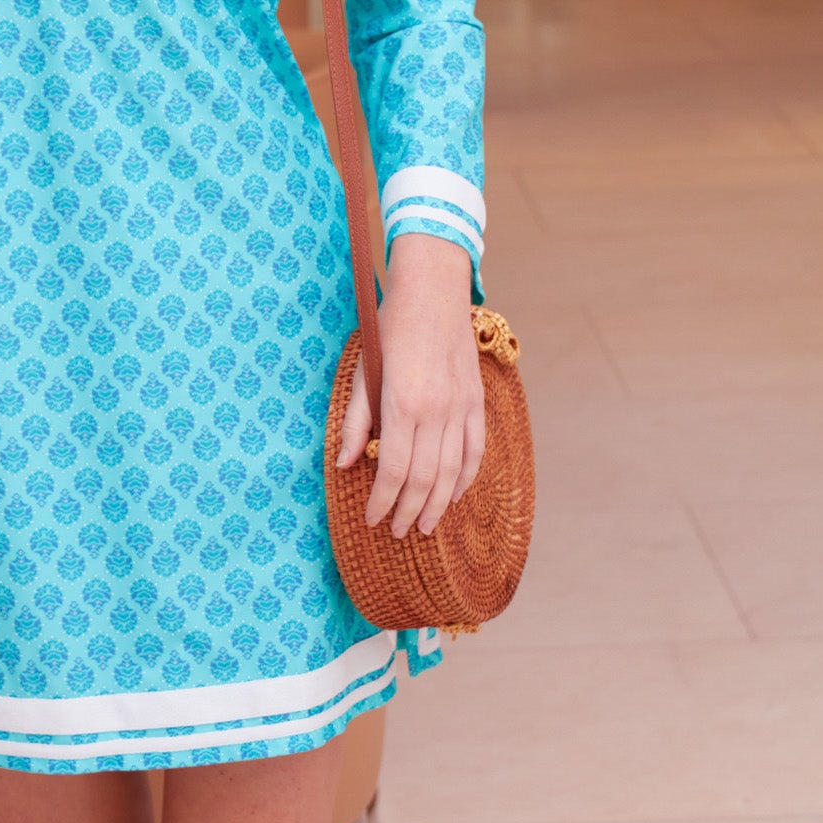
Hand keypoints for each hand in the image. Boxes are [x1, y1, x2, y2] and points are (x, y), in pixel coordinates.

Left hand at [333, 233, 484, 538]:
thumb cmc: (391, 327)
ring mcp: (461, 406)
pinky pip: (475, 449)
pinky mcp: (476, 400)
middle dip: (409, 510)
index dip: (383, 500)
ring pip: (453, 471)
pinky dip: (467, 477)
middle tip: (396, 532)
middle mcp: (436, 410)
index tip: (372, 519)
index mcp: (403, 403)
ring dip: (439, 503)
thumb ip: (356, 420)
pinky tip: (456, 494)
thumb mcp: (363, 369)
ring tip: (424, 525)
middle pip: (425, 478)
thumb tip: (346, 464)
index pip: (394, 469)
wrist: (433, 291)